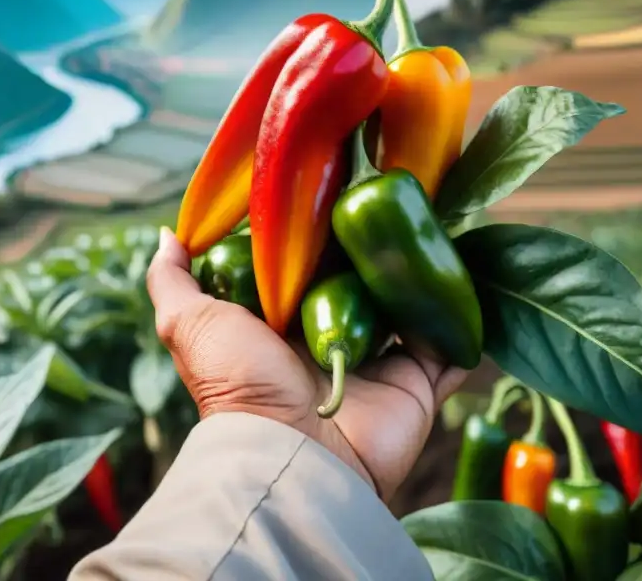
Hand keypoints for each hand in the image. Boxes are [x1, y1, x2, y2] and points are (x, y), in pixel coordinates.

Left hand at [147, 227, 467, 501]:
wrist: (289, 452)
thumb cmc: (235, 382)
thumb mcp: (188, 322)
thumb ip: (173, 280)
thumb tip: (168, 234)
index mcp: (281, 327)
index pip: (306, 270)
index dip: (319, 236)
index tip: (335, 189)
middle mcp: (329, 342)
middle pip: (361, 285)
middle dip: (377, 250)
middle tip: (395, 201)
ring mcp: (377, 364)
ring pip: (409, 310)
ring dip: (424, 276)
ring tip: (440, 225)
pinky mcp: (418, 386)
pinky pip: (450, 348)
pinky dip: (464, 321)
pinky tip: (473, 277)